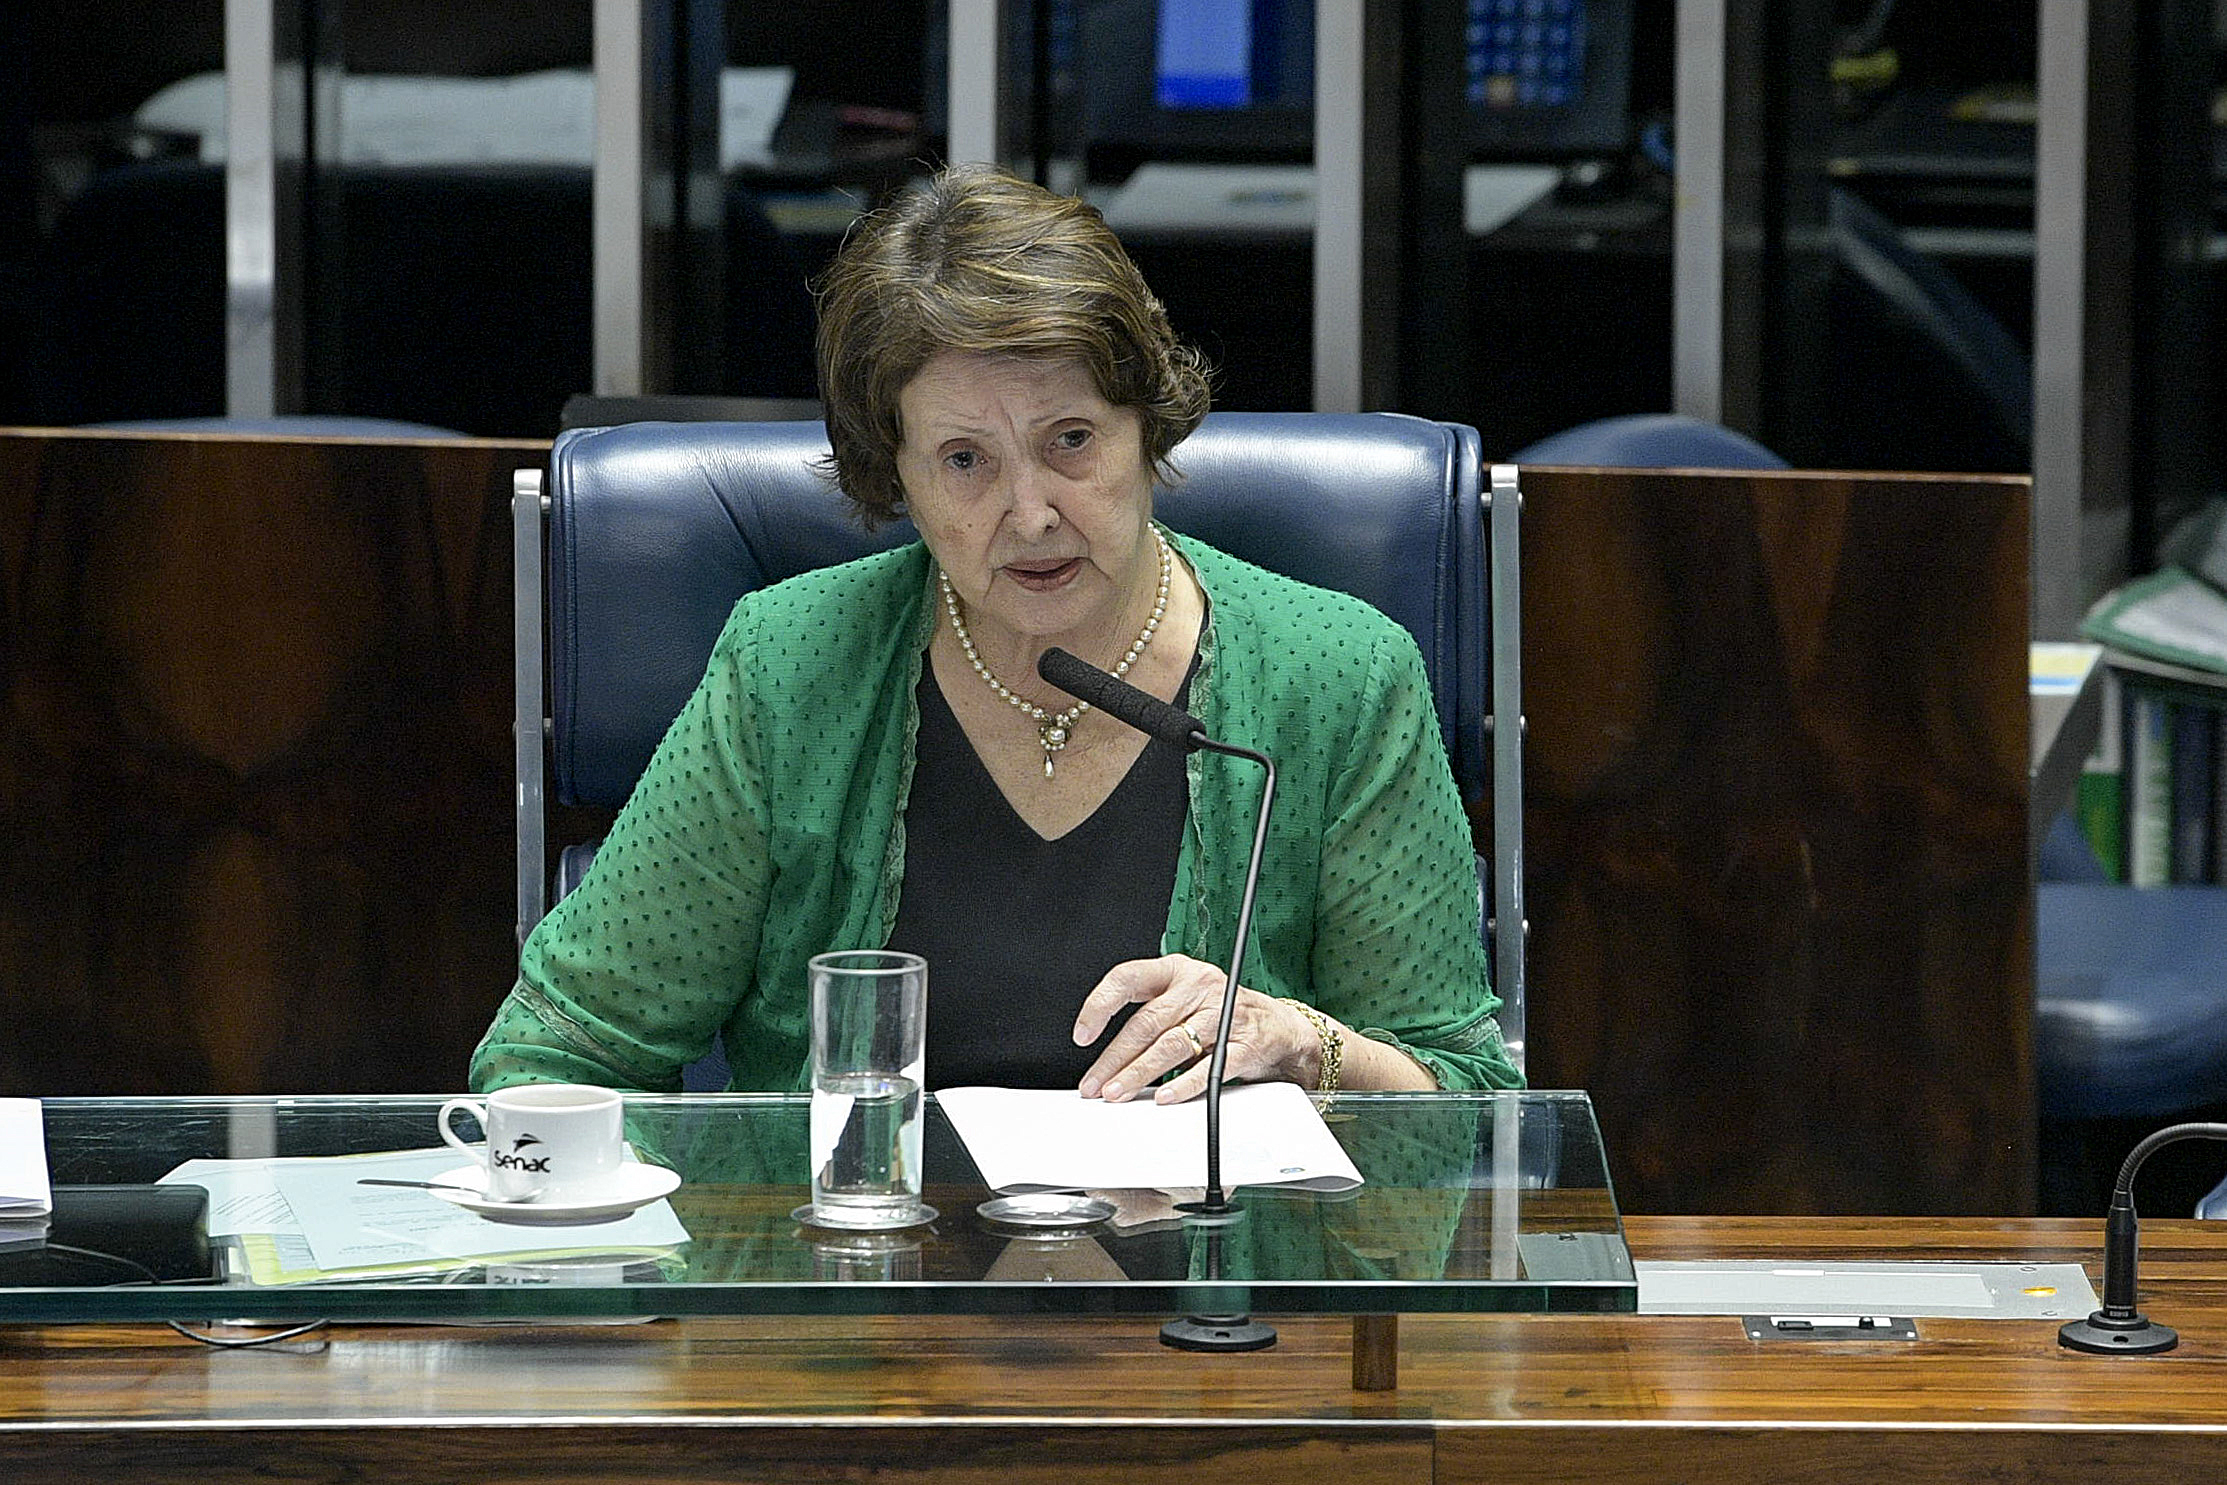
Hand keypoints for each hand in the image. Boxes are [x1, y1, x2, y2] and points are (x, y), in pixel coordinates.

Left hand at [1071, 954, 1314, 1103]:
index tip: (1082, 1034)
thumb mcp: (1184, 998)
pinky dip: (1184, 1085)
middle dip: (1115, 1058)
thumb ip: (1150, 1017)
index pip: (1128, 977)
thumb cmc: (1219, 1011)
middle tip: (1095, 1084)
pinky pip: (1209, 1066)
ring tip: (1118, 1092)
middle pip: (1147, 1022)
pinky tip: (1164, 1096)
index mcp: (1177, 970)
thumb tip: (1108, 1059)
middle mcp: (1199, 987)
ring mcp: (1222, 1014)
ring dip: (1139, 1073)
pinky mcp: (1243, 1044)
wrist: (1277, 1026)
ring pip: (1172, 1045)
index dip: (1100, 1005)